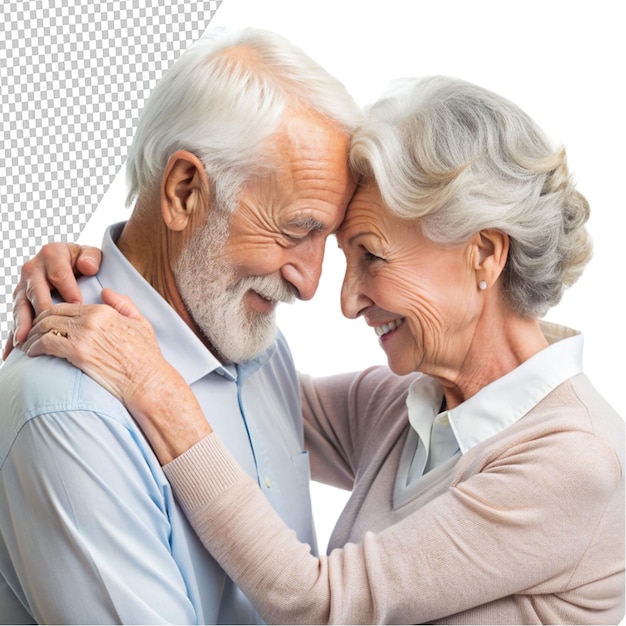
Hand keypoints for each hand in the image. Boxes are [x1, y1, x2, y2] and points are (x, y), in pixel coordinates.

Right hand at [3, 243, 102, 359]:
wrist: (71, 262)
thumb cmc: (84, 261)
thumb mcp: (91, 254)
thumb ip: (91, 258)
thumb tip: (87, 267)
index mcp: (52, 254)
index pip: (59, 274)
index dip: (69, 290)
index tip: (79, 306)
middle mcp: (33, 269)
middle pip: (36, 292)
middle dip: (41, 311)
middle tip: (47, 328)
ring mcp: (24, 286)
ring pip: (22, 307)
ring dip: (22, 325)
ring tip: (24, 342)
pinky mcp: (20, 301)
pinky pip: (16, 320)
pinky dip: (13, 336)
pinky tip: (12, 353)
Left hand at [23, 288, 210, 463]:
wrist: (147, 380)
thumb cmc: (146, 357)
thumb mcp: (141, 323)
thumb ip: (123, 304)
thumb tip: (105, 291)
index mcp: (104, 311)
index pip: (67, 305)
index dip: (52, 313)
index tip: (45, 323)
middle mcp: (92, 319)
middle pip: (52, 313)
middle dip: (37, 322)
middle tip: (30, 332)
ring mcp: (83, 335)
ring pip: (45, 326)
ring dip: (32, 334)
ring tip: (28, 343)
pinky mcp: (77, 352)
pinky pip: (46, 343)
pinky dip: (34, 346)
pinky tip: (32, 352)